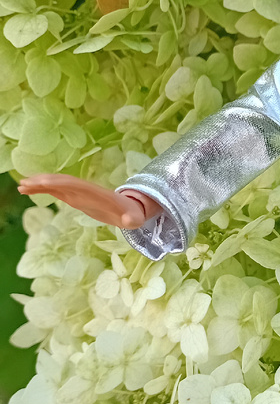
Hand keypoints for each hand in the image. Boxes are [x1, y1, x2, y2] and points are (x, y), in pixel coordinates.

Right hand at [17, 174, 159, 228]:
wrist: (131, 210)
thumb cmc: (132, 215)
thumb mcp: (134, 218)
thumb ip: (132, 219)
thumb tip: (130, 221)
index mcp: (96, 193)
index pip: (75, 184)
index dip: (59, 182)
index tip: (43, 182)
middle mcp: (85, 190)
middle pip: (62, 182)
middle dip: (44, 181)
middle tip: (24, 183)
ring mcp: (79, 194)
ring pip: (57, 185)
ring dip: (40, 184)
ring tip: (21, 186)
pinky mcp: (75, 199)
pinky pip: (57, 192)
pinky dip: (43, 190)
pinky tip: (29, 191)